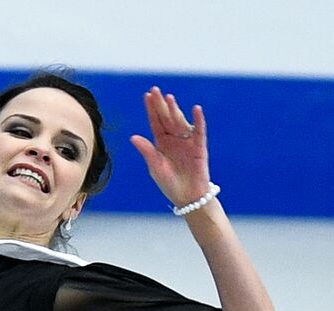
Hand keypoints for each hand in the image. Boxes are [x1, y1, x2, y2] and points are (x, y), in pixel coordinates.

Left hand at [130, 86, 211, 207]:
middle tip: (156, 90)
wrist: (187, 197)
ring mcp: (187, 142)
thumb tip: (133, 137)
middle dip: (161, 104)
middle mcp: (174, 139)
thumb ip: (147, 151)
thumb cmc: (170, 184)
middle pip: (167, 118)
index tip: (148, 95)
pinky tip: (196, 110)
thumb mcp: (155, 167)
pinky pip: (199, 132)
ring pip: (180, 122)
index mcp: (161, 143)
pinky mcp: (199, 148)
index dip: (152, 109)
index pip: (156, 122)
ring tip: (169, 98)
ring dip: (175, 110)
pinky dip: (199, 121)